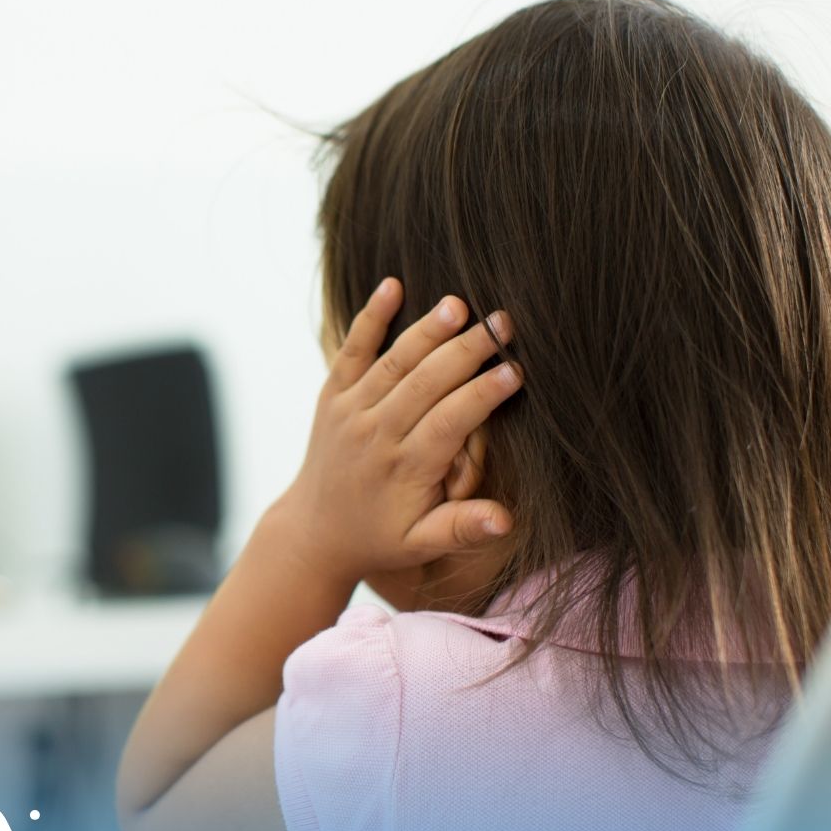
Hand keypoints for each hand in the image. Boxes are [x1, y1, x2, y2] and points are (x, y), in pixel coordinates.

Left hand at [268, 277, 521, 603]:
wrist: (315, 531)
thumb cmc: (380, 537)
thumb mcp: (421, 545)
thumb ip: (462, 529)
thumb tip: (504, 520)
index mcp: (404, 468)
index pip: (449, 422)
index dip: (483, 396)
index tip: (516, 372)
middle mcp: (375, 435)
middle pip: (424, 384)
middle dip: (466, 352)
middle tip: (505, 323)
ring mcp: (350, 411)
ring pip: (392, 363)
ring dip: (425, 331)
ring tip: (459, 304)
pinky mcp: (332, 395)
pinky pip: (351, 351)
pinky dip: (369, 318)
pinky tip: (392, 286)